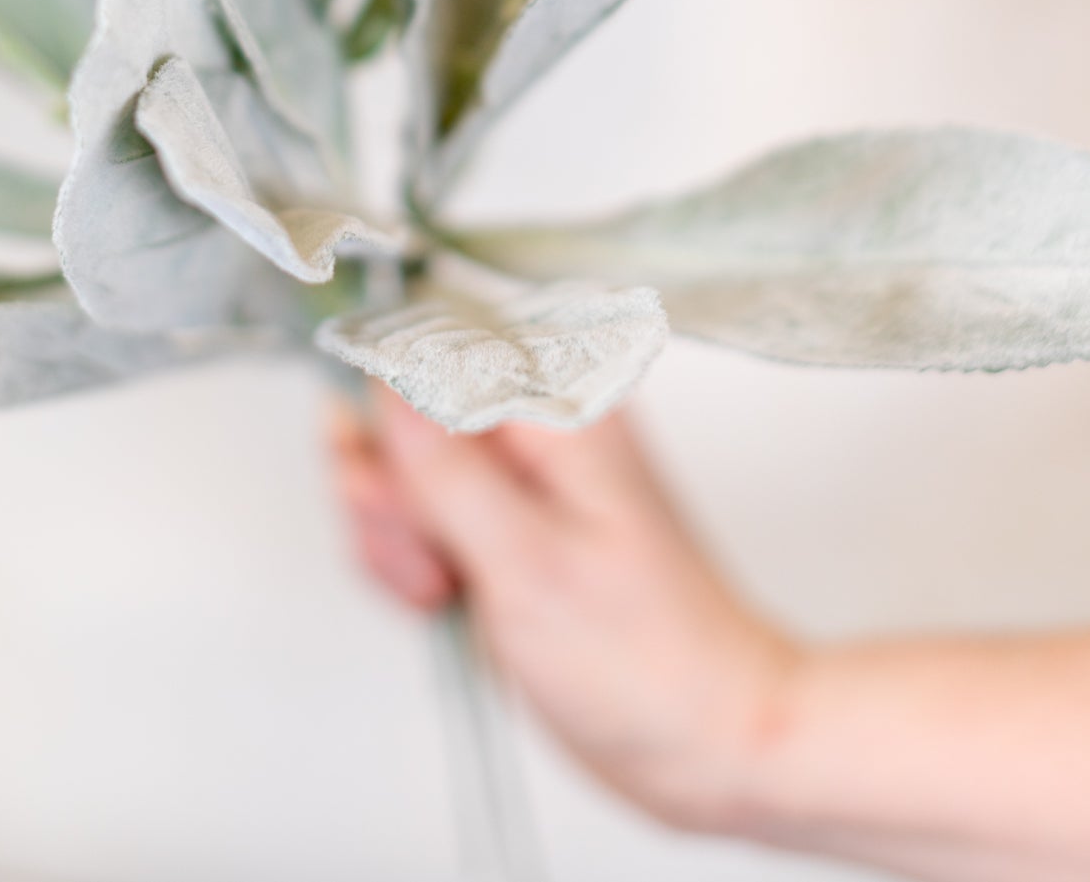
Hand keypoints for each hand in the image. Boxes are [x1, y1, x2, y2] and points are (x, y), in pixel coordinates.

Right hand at [326, 386, 799, 834]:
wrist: (706, 739)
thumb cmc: (647, 660)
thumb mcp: (528, 565)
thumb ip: (446, 470)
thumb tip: (383, 377)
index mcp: (554, 407)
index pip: (424, 350)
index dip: (383, 414)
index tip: (389, 489)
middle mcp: (532, 428)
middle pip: (399, 413)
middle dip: (390, 493)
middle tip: (433, 557)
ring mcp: (514, 480)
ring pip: (398, 472)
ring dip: (398, 538)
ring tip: (450, 590)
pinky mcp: (499, 527)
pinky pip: (418, 519)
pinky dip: (411, 564)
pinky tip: (448, 603)